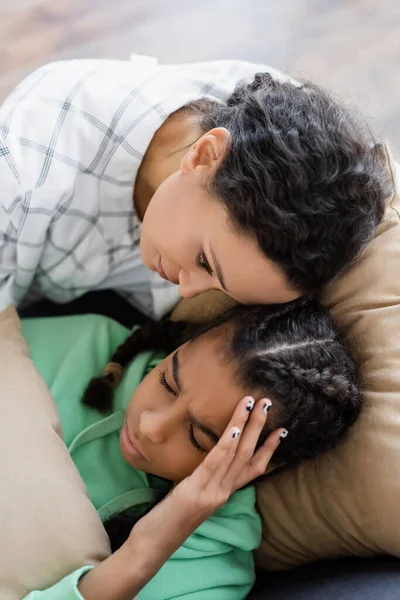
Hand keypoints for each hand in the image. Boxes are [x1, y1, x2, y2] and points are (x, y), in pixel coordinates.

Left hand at [170, 395, 286, 524]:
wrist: (155, 545)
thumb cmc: (170, 518)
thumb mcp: (193, 494)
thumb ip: (205, 479)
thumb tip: (207, 458)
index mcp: (224, 492)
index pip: (253, 469)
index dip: (270, 449)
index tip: (282, 430)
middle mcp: (223, 491)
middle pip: (247, 455)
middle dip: (259, 427)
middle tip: (268, 403)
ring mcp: (212, 492)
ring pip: (235, 454)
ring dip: (247, 426)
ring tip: (253, 404)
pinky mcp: (196, 490)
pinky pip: (215, 463)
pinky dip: (226, 444)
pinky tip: (234, 428)